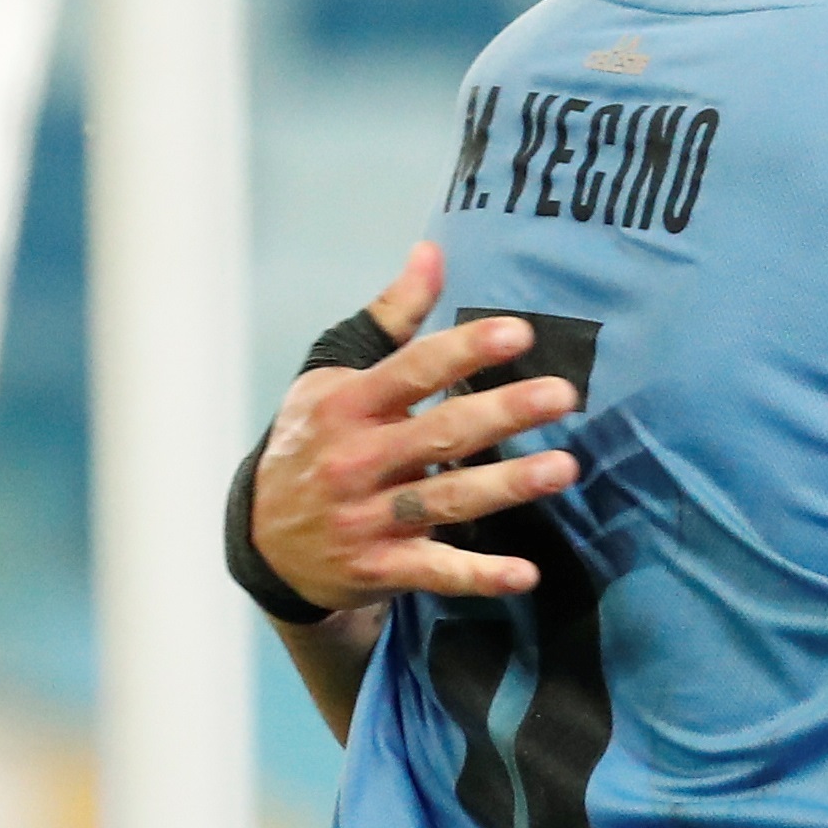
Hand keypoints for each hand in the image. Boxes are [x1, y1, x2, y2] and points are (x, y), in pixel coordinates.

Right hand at [253, 243, 585, 611]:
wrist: (262, 538)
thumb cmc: (315, 439)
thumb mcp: (332, 374)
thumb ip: (389, 317)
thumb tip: (432, 252)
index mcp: (349, 405)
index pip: (412, 371)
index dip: (464, 351)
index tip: (518, 332)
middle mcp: (356, 460)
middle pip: (439, 433)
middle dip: (502, 414)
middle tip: (562, 395)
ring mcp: (367, 518)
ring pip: (445, 499)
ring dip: (507, 486)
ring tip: (565, 468)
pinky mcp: (381, 567)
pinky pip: (435, 572)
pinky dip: (478, 576)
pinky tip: (524, 574)